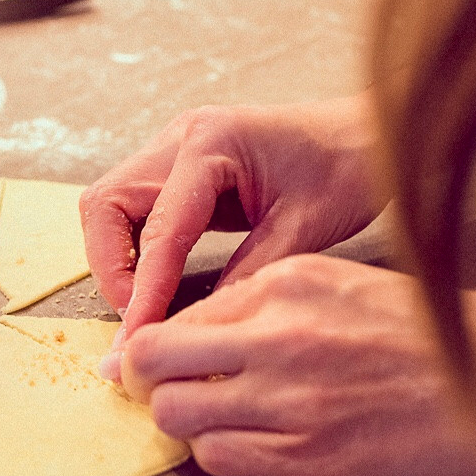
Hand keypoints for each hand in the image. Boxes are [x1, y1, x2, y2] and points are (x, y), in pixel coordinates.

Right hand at [80, 94, 385, 332]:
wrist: (370, 135)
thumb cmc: (347, 168)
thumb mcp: (302, 231)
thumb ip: (245, 277)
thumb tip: (197, 329)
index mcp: (213, 143)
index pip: (159, 229)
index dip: (144, 292)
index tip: (138, 340)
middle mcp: (182, 138)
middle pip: (105, 205)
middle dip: (110, 269)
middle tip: (137, 319)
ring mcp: (177, 149)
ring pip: (111, 207)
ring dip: (117, 260)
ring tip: (145, 306)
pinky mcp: (182, 169)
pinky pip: (137, 211)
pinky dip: (136, 250)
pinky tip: (159, 283)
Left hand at [121, 257, 475, 475]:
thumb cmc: (420, 332)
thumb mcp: (337, 284)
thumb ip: (262, 303)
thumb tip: (186, 331)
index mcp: (284, 284)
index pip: (176, 316)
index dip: (151, 345)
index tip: (148, 363)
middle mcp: (277, 337)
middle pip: (153, 362)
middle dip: (144, 381)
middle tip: (157, 393)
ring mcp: (289, 400)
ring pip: (177, 416)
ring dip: (183, 422)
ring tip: (212, 420)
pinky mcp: (306, 456)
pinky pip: (219, 459)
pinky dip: (219, 454)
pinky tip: (248, 445)